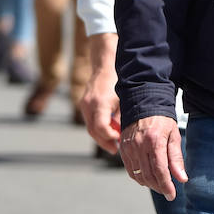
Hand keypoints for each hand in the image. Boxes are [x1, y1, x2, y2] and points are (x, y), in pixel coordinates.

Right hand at [80, 34, 120, 153]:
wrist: (105, 64)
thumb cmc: (119, 79)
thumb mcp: (125, 98)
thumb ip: (124, 116)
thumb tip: (128, 134)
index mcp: (100, 103)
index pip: (100, 127)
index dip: (109, 137)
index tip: (119, 141)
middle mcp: (89, 104)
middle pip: (93, 131)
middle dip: (105, 142)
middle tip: (116, 149)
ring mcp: (84, 104)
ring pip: (90, 127)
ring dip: (102, 136)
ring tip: (114, 143)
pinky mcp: (84, 104)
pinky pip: (90, 120)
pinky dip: (99, 128)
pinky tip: (110, 130)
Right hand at [119, 115, 186, 199]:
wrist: (143, 104)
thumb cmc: (162, 120)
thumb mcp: (173, 136)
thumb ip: (176, 158)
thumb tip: (182, 179)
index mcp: (155, 141)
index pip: (160, 170)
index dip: (166, 186)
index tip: (172, 195)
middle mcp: (139, 145)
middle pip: (148, 175)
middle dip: (159, 187)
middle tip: (167, 191)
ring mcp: (129, 147)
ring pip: (138, 175)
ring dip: (149, 184)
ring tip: (159, 185)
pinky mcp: (123, 149)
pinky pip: (130, 170)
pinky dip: (139, 178)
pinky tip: (148, 178)